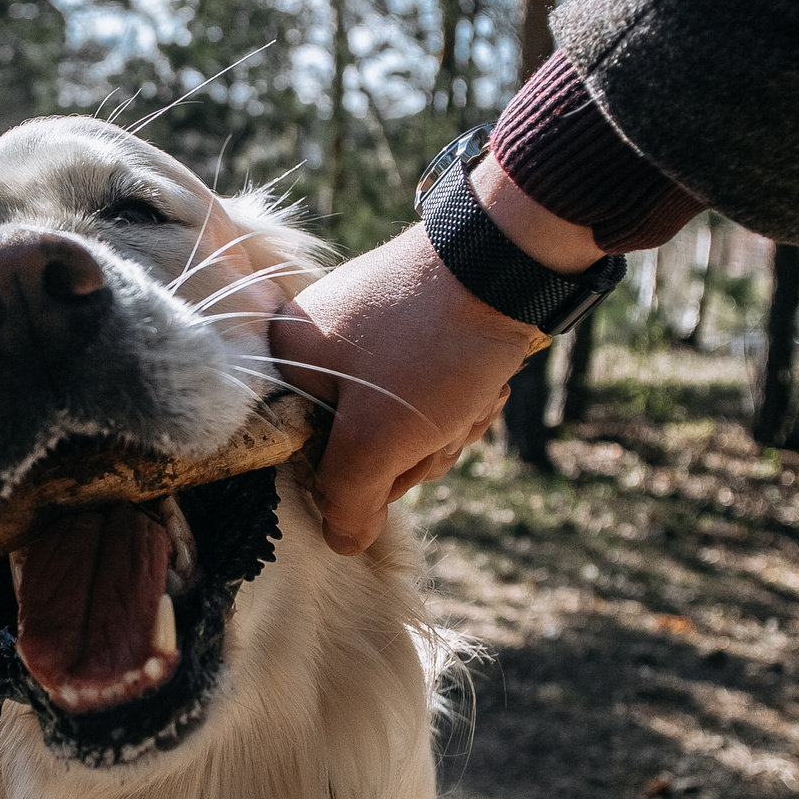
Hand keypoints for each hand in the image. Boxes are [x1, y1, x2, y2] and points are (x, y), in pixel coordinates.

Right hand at [268, 162, 602, 554]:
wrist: (511, 258)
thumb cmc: (430, 346)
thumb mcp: (379, 440)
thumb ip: (348, 500)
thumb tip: (341, 541)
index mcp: (287, 355)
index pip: (304, 452)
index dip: (356, 475)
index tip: (395, 460)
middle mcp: (319, 337)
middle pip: (356, 440)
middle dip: (412, 450)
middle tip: (442, 427)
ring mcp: (369, 329)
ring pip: (399, 420)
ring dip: (443, 429)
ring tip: (471, 400)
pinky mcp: (415, 323)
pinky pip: (426, 389)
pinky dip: (457, 399)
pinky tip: (483, 385)